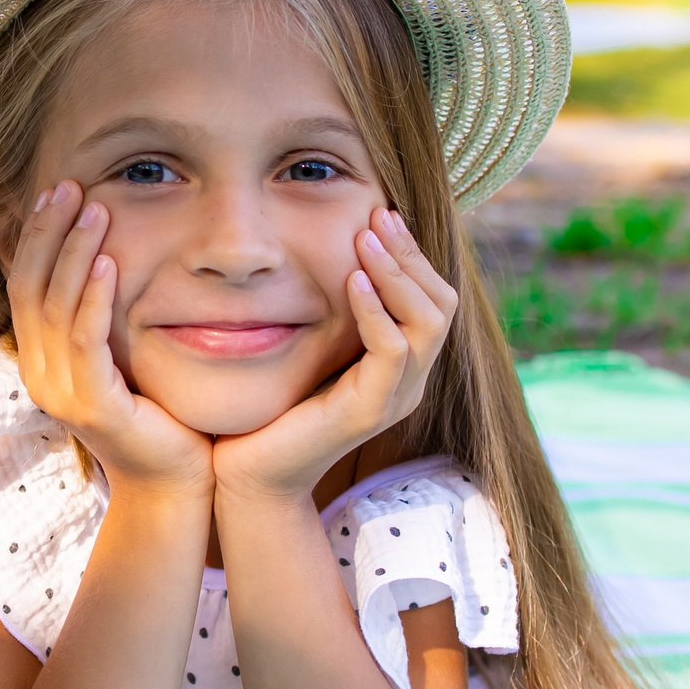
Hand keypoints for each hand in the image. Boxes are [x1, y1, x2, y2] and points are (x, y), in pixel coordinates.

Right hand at [7, 179, 212, 499]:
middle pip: (29, 287)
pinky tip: (111, 263)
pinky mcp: (93, 407)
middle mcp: (40, 375)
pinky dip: (94, 300)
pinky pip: (85, 342)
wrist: (174, 487)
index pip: (24, 285)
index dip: (36, 236)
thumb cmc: (159, 419)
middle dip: (48, 231)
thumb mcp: (123, 359)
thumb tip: (113, 257)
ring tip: (96, 209)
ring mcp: (61, 393)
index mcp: (41, 361)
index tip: (57, 191)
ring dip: (75, 252)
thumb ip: (105, 319)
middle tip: (69, 185)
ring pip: (54, 307)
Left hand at [210, 207, 457, 507]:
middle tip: (378, 214)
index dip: (412, 255)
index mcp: (400, 365)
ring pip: (427, 322)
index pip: (431, 299)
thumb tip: (330, 255)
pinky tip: (352, 282)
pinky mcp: (371, 412)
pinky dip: (377, 311)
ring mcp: (395, 398)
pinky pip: (392, 351)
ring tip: (366, 238)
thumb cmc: (271, 410)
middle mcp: (408, 381)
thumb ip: (331, 312)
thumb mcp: (310, 349)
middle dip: (411, 254)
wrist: (248, 474)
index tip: (381, 214)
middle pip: (441, 304)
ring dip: (397, 273)